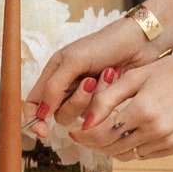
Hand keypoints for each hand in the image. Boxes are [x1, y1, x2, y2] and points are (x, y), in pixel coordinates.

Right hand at [28, 18, 161, 135]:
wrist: (139, 41)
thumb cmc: (105, 44)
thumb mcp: (74, 60)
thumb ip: (54, 86)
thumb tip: (42, 113)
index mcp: (53, 74)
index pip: (34, 104)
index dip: (33, 120)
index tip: (43, 131)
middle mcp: (66, 87)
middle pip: (58, 113)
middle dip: (76, 101)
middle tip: (90, 82)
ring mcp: (85, 96)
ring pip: (79, 116)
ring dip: (93, 98)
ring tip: (106, 75)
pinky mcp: (103, 102)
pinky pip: (98, 113)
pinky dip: (105, 96)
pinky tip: (114, 77)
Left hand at [74, 48, 172, 161]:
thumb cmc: (172, 71)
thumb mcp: (136, 76)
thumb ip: (107, 98)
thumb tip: (85, 122)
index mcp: (143, 110)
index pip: (102, 133)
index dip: (83, 135)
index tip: (74, 130)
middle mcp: (156, 131)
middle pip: (111, 148)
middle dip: (94, 142)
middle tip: (85, 132)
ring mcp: (167, 142)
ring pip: (127, 155)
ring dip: (112, 146)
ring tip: (107, 131)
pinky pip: (144, 154)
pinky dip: (133, 146)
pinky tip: (131, 131)